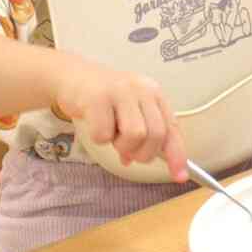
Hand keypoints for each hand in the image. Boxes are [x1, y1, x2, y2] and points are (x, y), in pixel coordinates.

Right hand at [53, 56, 187, 181]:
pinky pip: (104, 134)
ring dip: (120, 145)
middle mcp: (142, 89)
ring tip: (110, 134)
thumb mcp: (128, 111)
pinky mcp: (98, 98)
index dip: (177, 155)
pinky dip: (98, 139)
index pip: (172, 128)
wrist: (72, 75)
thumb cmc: (103, 97)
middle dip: (142, 153)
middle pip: (156, 135)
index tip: (180, 176)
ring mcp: (121, 91)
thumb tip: (136, 160)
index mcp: (154, 93)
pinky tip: (94, 124)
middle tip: (126, 149)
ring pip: (135, 135)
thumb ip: (139, 134)